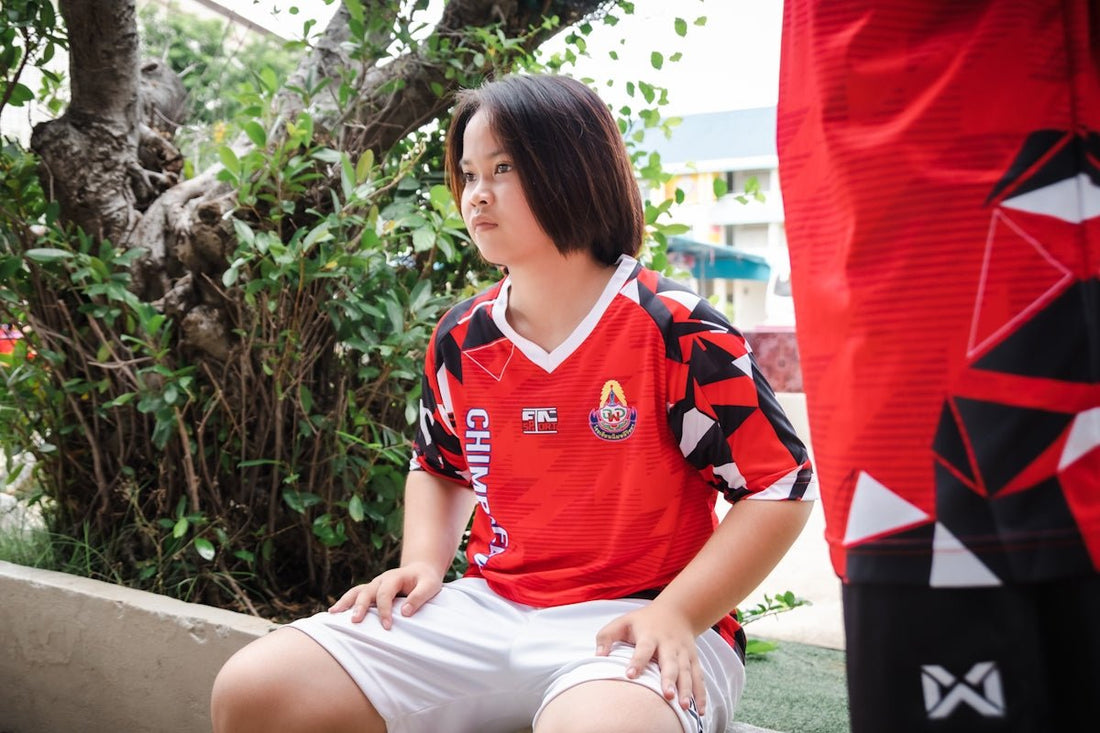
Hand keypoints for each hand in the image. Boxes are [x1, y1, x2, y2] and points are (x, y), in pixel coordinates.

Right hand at [328, 561, 442, 628]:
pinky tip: (334, 612)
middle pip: (366, 591)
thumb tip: (405, 613)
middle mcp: (381, 580)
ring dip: (346, 602)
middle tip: (355, 621)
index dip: (385, 610)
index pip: (385, 594)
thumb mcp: (430, 585)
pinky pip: (356, 595)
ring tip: (333, 613)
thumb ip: (419, 597)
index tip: (387, 626)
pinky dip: (345, 602)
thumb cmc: (426, 579)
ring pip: (356, 591)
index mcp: (394, 577)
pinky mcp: (372, 591)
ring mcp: (375, 585)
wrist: (421, 570)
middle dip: (360, 606)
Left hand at [595, 603, 705, 714]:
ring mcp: (683, 652)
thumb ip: (607, 637)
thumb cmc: (643, 621)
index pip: (643, 649)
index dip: (637, 661)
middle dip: (669, 679)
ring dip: (687, 689)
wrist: (676, 611)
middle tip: (667, 695)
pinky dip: (700, 694)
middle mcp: (669, 644)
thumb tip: (598, 656)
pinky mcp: (693, 659)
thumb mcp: (622, 622)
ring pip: (686, 672)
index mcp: (650, 635)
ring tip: (684, 707)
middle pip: (670, 662)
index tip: (630, 675)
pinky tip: (700, 711)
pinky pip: (699, 678)